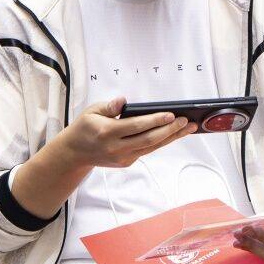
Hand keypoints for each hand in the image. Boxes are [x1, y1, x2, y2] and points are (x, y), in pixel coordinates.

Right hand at [52, 98, 191, 171]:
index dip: (155, 121)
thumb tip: (123, 101)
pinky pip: (147, 150)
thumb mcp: (91, 112)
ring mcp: (122, 157)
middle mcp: (115, 148)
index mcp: (106, 133)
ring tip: (188, 128)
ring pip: (151, 147)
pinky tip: (173, 133)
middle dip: (170, 130)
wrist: (74, 154)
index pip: (135, 126)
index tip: (171, 114)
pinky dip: (161, 141)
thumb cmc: (84, 128)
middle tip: (186, 121)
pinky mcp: (126, 162)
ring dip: (171, 137)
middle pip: (148, 139)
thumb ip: (108, 107)